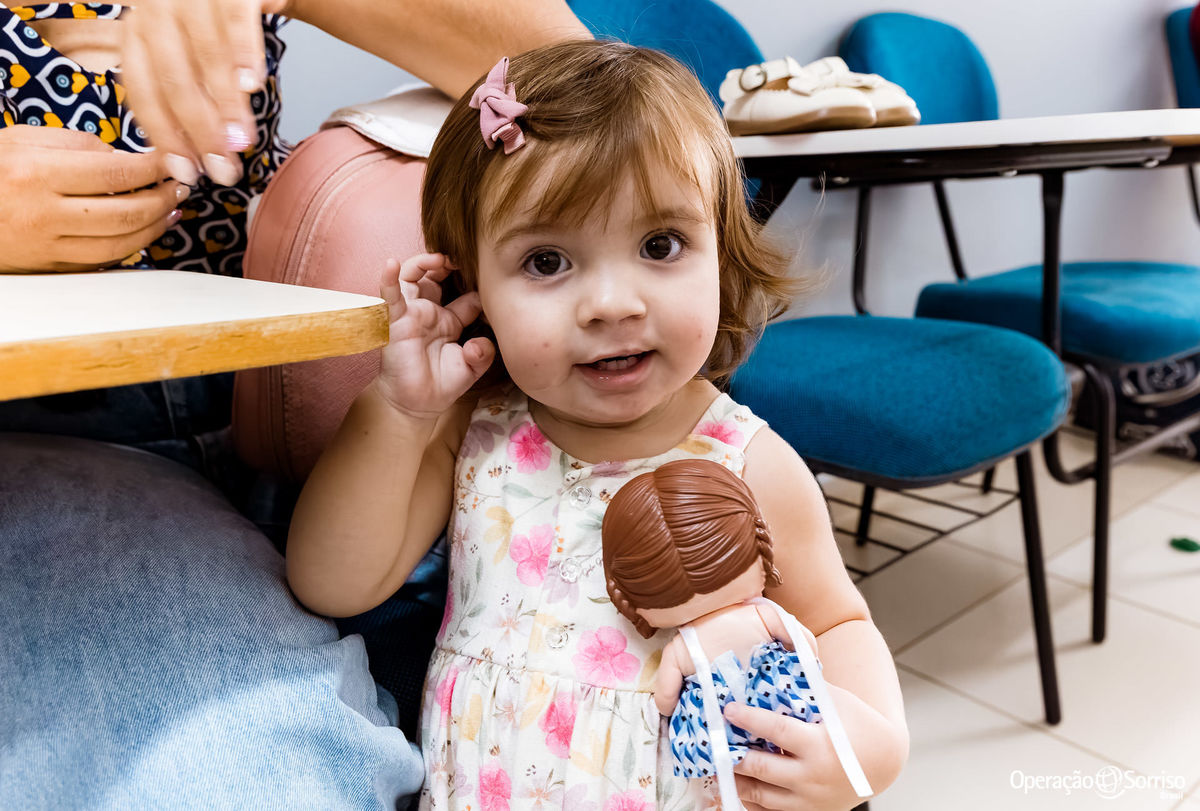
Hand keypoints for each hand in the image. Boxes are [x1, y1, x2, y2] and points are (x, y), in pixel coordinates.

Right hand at [0, 126, 186, 272]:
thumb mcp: (20, 141)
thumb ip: (74, 144)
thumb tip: (124, 157)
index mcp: (36, 174)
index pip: (115, 173)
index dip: (153, 167)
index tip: (172, 160)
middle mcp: (43, 214)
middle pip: (125, 213)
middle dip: (162, 199)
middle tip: (179, 186)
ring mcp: (46, 246)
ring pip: (120, 243)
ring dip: (155, 227)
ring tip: (171, 209)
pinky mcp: (48, 267)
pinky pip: (101, 261)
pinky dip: (131, 247)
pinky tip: (145, 232)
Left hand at [118, 0, 288, 185]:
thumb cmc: (217, 28)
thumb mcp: (189, 59)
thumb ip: (187, 97)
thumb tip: (195, 161)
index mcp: (138, 34)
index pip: (143, 91)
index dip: (164, 136)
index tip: (188, 172)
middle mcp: (156, 11)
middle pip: (173, 80)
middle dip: (199, 132)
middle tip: (223, 168)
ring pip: (205, 56)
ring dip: (226, 106)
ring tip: (242, 142)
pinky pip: (235, 21)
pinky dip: (244, 55)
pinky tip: (253, 86)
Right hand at [376, 254, 494, 419]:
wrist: (416, 405)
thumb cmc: (441, 385)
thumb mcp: (471, 368)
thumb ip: (483, 354)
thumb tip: (481, 343)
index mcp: (450, 320)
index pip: (466, 294)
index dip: (478, 284)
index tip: (489, 278)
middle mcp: (430, 312)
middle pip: (437, 276)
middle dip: (449, 263)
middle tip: (463, 258)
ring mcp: (412, 314)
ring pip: (413, 277)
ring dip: (424, 262)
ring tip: (438, 257)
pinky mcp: (395, 321)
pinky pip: (390, 297)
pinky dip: (388, 279)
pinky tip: (391, 264)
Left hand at [723, 703, 873, 810]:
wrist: (883, 762)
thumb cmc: (858, 725)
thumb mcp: (837, 702)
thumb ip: (805, 689)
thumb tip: (771, 666)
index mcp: (821, 746)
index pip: (778, 731)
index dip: (750, 719)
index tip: (728, 710)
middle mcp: (813, 777)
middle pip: (762, 768)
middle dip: (733, 755)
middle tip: (712, 741)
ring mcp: (809, 800)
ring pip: (760, 795)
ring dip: (735, 780)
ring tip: (715, 764)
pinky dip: (748, 802)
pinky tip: (732, 787)